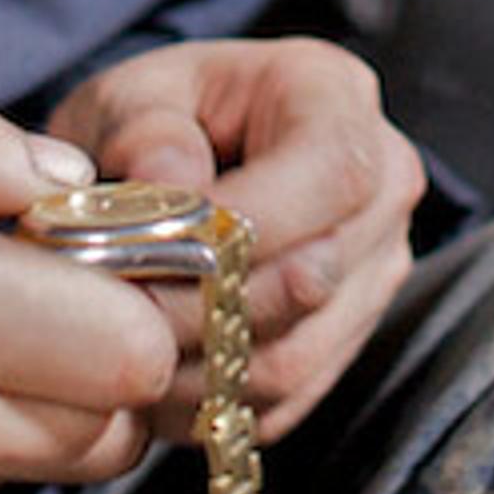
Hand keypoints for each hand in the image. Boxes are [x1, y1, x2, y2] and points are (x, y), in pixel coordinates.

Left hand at [47, 37, 423, 444]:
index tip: (148, 250)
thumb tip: (170, 182)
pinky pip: (285, 399)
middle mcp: (382, 187)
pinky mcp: (347, 339)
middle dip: (201, 308)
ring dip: (197, 367)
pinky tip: (155, 370)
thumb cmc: (158, 119)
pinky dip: (211, 399)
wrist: (184, 154)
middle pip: (315, 278)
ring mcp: (376, 270)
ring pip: (297, 355)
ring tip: (123, 347)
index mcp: (337, 97)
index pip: (331, 173)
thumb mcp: (132, 95)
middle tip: (111, 313)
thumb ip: (143, 128)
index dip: (245, 225)